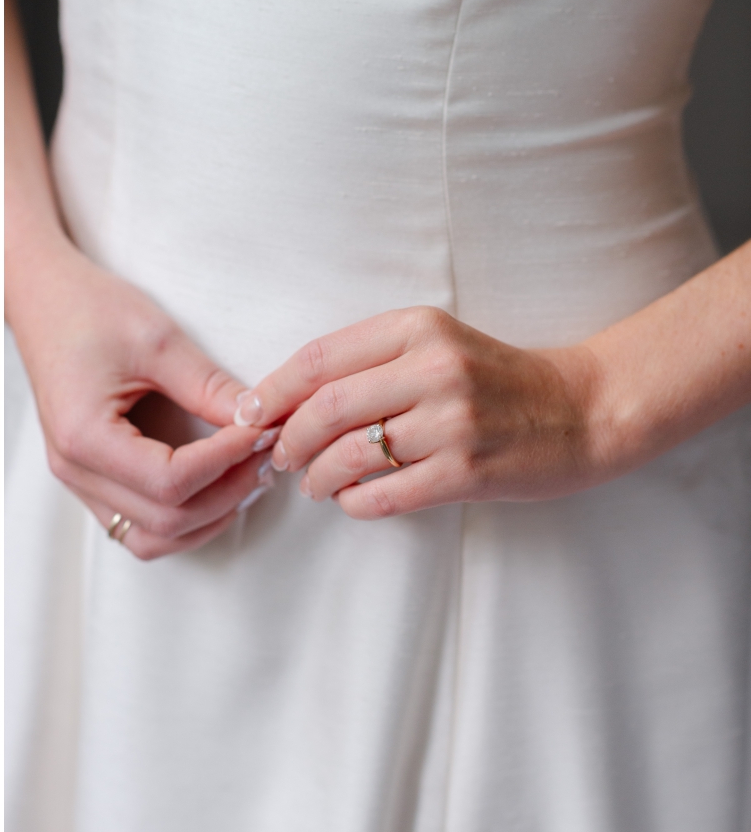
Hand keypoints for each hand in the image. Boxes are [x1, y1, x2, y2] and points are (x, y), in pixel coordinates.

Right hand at [8, 241, 273, 559]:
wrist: (44, 300)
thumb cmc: (89, 309)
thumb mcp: (157, 339)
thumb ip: (209, 387)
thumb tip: (260, 420)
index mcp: (83, 436)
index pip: (170, 480)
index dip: (225, 462)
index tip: (260, 430)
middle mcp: (74, 470)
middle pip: (165, 520)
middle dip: (227, 493)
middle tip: (265, 453)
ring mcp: (77, 480)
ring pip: (151, 539)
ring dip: (206, 519)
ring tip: (245, 477)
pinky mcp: (88, 478)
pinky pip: (137, 526)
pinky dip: (181, 519)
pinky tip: (213, 487)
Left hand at [245, 306, 606, 518]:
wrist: (584, 409)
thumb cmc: (494, 379)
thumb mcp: (434, 345)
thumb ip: (368, 363)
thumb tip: (283, 401)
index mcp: (417, 328)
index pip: (318, 359)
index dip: (270, 392)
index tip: (248, 415)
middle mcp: (433, 370)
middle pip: (324, 410)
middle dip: (287, 440)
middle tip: (279, 457)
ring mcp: (451, 422)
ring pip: (349, 456)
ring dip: (317, 477)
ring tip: (314, 484)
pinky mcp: (467, 471)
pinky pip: (384, 496)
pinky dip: (354, 503)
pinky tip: (352, 500)